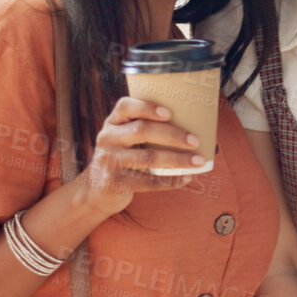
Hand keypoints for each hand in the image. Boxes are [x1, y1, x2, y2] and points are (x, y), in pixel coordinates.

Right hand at [75, 97, 202, 217]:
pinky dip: (170, 181)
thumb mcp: (125, 138)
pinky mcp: (114, 183)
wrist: (97, 189)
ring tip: (199, 161)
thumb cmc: (124, 156)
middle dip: (173, 135)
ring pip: (148, 158)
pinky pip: (147, 182)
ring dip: (178, 159)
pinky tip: (187, 178)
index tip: (170, 113)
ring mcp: (109, 161)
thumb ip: (147, 128)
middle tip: (195, 141)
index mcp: (113, 122)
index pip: (126, 106)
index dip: (148, 107)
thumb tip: (198, 123)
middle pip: (142, 131)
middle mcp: (107, 138)